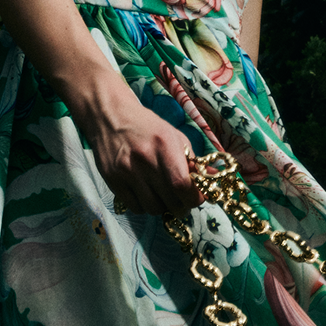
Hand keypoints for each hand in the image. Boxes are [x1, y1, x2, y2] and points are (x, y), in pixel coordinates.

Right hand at [86, 94, 200, 219]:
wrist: (110, 116)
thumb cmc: (147, 127)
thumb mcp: (174, 136)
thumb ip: (193, 161)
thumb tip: (215, 179)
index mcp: (165, 145)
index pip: (182, 185)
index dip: (194, 198)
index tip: (197, 198)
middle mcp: (145, 159)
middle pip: (170, 201)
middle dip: (181, 205)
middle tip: (181, 200)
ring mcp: (126, 171)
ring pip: (153, 208)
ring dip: (162, 207)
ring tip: (162, 195)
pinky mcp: (112, 180)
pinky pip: (135, 207)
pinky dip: (144, 206)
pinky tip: (146, 194)